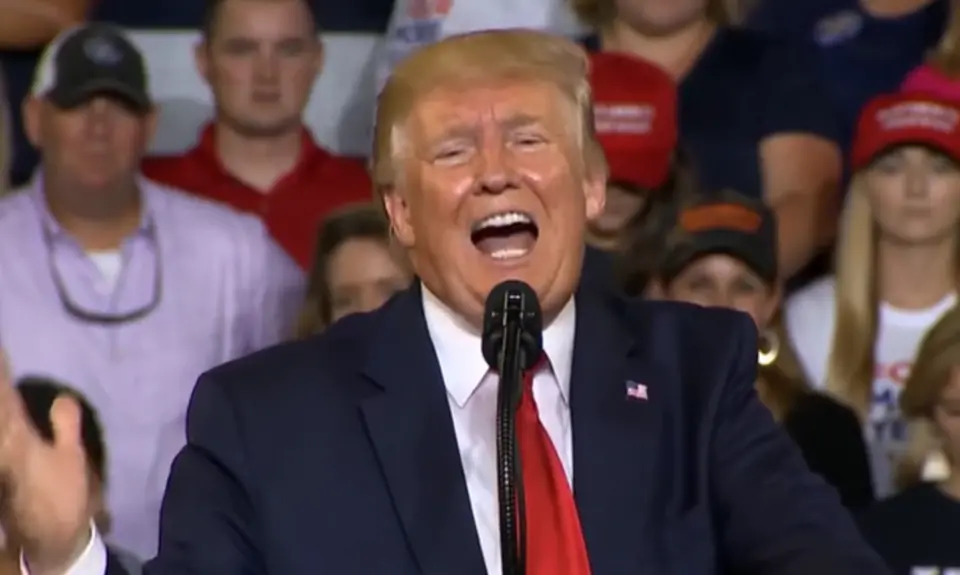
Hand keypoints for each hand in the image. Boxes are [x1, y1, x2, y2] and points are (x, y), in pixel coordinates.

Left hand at [0, 355, 90, 573]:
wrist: (48, 535)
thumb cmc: (63, 496)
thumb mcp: (72, 459)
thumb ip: (64, 426)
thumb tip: (62, 396)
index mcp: (17, 440)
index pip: (6, 400)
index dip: (3, 375)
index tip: (2, 349)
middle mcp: (1, 444)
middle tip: (0, 354)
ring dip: (2, 395)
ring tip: (2, 374)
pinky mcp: (2, 465)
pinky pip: (1, 431)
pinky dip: (6, 412)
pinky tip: (9, 404)